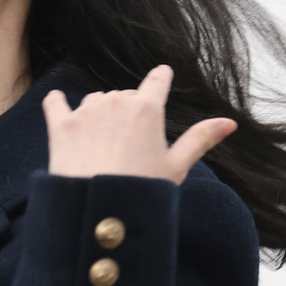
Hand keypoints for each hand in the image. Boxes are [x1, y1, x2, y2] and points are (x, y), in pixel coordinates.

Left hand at [42, 65, 235, 183]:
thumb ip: (200, 138)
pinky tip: (58, 102)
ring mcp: (86, 111)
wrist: (98, 210)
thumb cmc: (142, 190)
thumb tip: (230, 122)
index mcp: (148, 108)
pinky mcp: (60, 125)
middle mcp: (116, 101)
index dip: (160, 78)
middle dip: (129, 111)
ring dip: (99, 112)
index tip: (161, 75)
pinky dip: (57, 102)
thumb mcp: (176, 165)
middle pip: (125, 95)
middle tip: (131, 142)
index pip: (157, 80)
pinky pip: (55, 103)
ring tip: (103, 142)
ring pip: (95, 100)